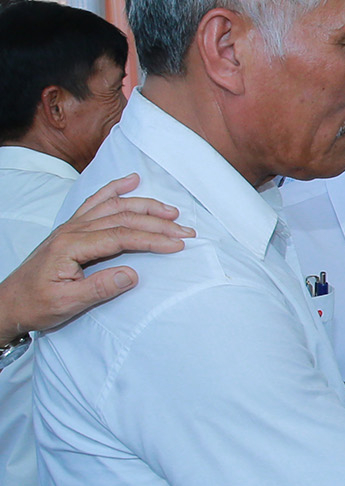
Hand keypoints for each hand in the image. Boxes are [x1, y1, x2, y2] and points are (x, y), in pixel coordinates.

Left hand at [0, 175, 191, 338]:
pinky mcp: (72, 228)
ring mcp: (71, 226)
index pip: (120, 236)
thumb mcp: (66, 304)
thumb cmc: (36, 305)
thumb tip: (133, 274)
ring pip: (113, 206)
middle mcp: (72, 230)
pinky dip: (115, 189)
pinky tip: (131, 181)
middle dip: (158, 222)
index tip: (178, 244)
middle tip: (186, 231)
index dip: (152, 238)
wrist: (9, 302)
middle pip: (122, 217)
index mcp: (71, 246)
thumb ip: (99, 288)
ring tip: (172, 211)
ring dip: (144, 206)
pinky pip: (95, 201)